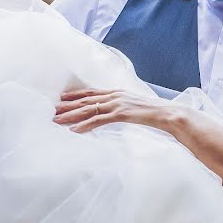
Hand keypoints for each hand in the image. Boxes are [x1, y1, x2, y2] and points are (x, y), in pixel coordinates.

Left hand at [54, 88, 187, 134]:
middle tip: (53, 109)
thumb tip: (116, 113)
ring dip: (71, 115)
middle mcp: (116, 95)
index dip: (76, 95)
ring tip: (57, 119)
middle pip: (86, 99)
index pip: (92, 93)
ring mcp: (118, 103)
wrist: (169, 113)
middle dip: (68, 104)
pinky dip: (85, 125)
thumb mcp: (136, 107)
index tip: (62, 97)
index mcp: (119, 93)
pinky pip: (99, 120)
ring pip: (89, 109)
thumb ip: (124, 108)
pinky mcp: (121, 113)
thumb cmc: (155, 113)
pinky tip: (74, 130)